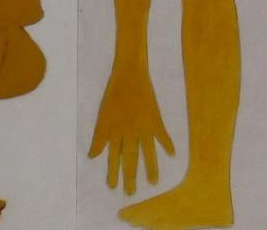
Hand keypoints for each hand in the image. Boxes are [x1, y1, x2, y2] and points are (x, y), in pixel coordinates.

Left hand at [88, 67, 174, 195]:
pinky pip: (162, 135)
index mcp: (115, 132)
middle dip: (130, 177)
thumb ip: (99, 137)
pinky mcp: (155, 118)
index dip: (113, 172)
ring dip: (150, 168)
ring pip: (147, 152)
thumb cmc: (113, 94)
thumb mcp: (102, 116)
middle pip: (130, 159)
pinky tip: (172, 155)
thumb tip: (93, 157)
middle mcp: (130, 133)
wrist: (129, 75)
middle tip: (131, 192)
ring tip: (153, 182)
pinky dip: (168, 144)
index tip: (113, 186)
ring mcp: (144, 127)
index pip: (113, 157)